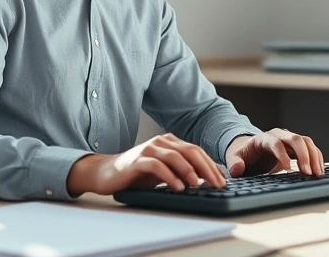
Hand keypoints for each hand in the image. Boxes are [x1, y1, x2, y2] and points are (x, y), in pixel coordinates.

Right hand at [66, 133, 227, 195]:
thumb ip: (181, 171)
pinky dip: (169, 176)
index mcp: (169, 142)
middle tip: (217, 184)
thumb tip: (206, 180)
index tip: (222, 181)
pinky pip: (157, 166)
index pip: (196, 151)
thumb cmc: (137, 174)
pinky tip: (178, 187)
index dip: (211, 165)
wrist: (106, 173)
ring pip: (175, 156)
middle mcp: (161, 142)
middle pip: (190, 151)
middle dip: (206, 168)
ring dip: (189, 171)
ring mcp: (148, 149)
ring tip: (199, 185)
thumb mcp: (164, 172)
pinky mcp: (137, 160)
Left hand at [225, 129, 323, 176]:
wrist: (251, 151)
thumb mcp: (234, 158)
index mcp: (263, 138)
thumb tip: (237, 169)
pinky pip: (310, 148)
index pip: (275, 143)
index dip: (282, 155)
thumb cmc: (243, 156)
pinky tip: (319, 171)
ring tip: (317, 174)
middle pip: (295, 139)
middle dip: (304, 155)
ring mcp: (289, 140)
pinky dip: (317, 158)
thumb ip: (234, 163)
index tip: (289, 170)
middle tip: (308, 173)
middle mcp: (278, 135)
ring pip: (306, 142)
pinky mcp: (296, 147)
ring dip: (314, 157)